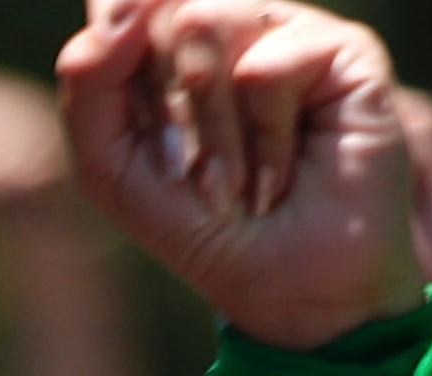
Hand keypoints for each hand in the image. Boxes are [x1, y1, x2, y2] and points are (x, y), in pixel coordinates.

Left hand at [61, 0, 430, 349]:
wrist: (290, 292)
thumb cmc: (206, 230)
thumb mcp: (112, 168)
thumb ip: (87, 85)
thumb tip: (122, 9)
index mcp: (175, 44)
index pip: (123, 3)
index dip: (113, 36)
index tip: (129, 100)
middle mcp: (234, 23)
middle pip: (160, 10)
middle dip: (163, 110)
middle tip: (191, 175)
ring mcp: (287, 30)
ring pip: (205, 21)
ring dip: (209, 127)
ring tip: (234, 184)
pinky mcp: (344, 50)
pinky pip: (266, 65)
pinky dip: (263, 137)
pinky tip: (281, 177)